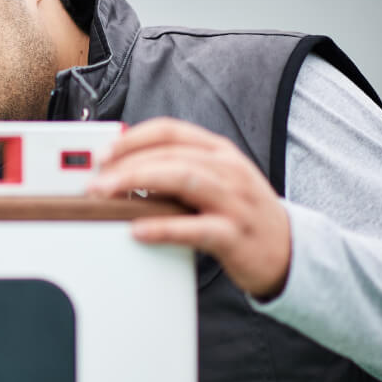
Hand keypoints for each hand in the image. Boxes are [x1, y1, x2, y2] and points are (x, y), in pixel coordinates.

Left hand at [87, 118, 290, 299]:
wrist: (287, 251)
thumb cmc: (240, 214)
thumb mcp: (213, 182)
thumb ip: (176, 171)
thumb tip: (122, 169)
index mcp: (218, 152)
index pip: (170, 130)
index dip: (132, 138)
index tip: (102, 153)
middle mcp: (228, 170)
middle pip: (170, 154)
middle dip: (126, 163)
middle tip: (94, 179)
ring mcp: (234, 201)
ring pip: (183, 179)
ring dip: (138, 183)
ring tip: (107, 194)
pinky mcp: (235, 235)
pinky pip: (196, 228)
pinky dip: (163, 227)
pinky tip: (137, 230)